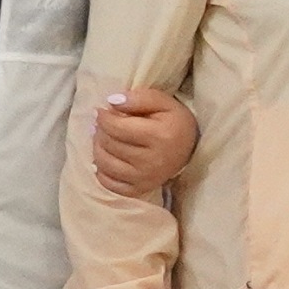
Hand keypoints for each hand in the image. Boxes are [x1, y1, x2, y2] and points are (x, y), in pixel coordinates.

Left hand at [85, 86, 196, 201]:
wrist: (191, 149)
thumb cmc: (174, 122)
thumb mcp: (163, 102)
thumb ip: (139, 98)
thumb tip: (111, 101)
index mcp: (159, 136)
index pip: (115, 127)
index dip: (103, 117)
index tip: (102, 110)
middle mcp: (151, 161)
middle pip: (108, 144)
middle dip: (100, 131)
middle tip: (105, 124)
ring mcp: (145, 178)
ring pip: (104, 163)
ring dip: (98, 148)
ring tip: (104, 138)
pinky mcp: (139, 189)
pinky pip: (108, 183)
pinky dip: (101, 170)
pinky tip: (107, 158)